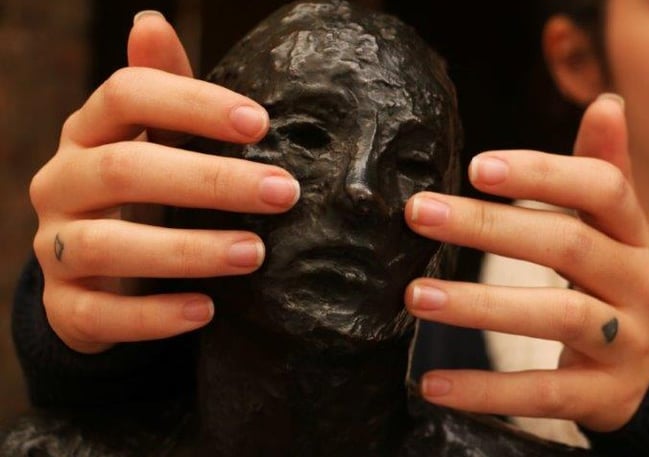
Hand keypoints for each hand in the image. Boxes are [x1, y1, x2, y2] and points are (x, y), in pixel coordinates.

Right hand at [30, 12, 298, 353]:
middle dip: (210, 181)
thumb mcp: (151, 138)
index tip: (260, 123)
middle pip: (124, 170)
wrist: (95, 272)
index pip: (126, 95)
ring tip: (254, 254)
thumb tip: (151, 20)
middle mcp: (63, 183)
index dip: (191, 102)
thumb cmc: (141, 192)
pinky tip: (206, 311)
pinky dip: (154, 315)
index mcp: (89, 132)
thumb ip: (162, 90)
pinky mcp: (65, 305)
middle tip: (282, 193)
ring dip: (187, 250)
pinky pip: (99, 314)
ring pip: (108, 245)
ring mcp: (57, 246)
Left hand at [404, 95, 648, 431]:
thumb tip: (606, 102)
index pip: (602, 188)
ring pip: (558, 316)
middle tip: (419, 213)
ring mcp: (627, 342)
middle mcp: (640, 282)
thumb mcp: (620, 227)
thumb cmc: (620, 277)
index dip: (541, 174)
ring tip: (416, 295)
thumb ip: (602, 170)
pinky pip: (544, 392)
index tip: (474, 166)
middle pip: (568, 245)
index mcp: (637, 233)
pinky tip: (433, 384)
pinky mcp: (606, 395)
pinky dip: (487, 390)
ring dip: (481, 305)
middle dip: (490, 228)